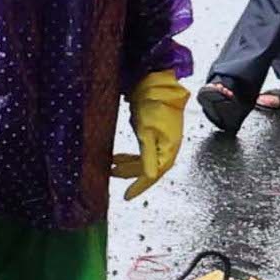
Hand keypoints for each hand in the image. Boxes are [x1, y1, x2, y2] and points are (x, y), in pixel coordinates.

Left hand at [119, 72, 187, 192]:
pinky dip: (130, 155)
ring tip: (111, 164)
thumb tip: (149, 177)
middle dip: (129, 173)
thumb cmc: (153, 106)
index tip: (126, 196)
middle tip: (111, 174)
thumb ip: (148, 156)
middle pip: (148, 168)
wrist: (156, 83)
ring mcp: (161, 139)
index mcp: (168, 150)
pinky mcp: (154, 132)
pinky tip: (119, 155)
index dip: (139, 186)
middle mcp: (167, 147)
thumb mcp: (146, 132)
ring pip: (144, 159)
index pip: (153, 175)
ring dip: (128, 164)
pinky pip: (143, 150)